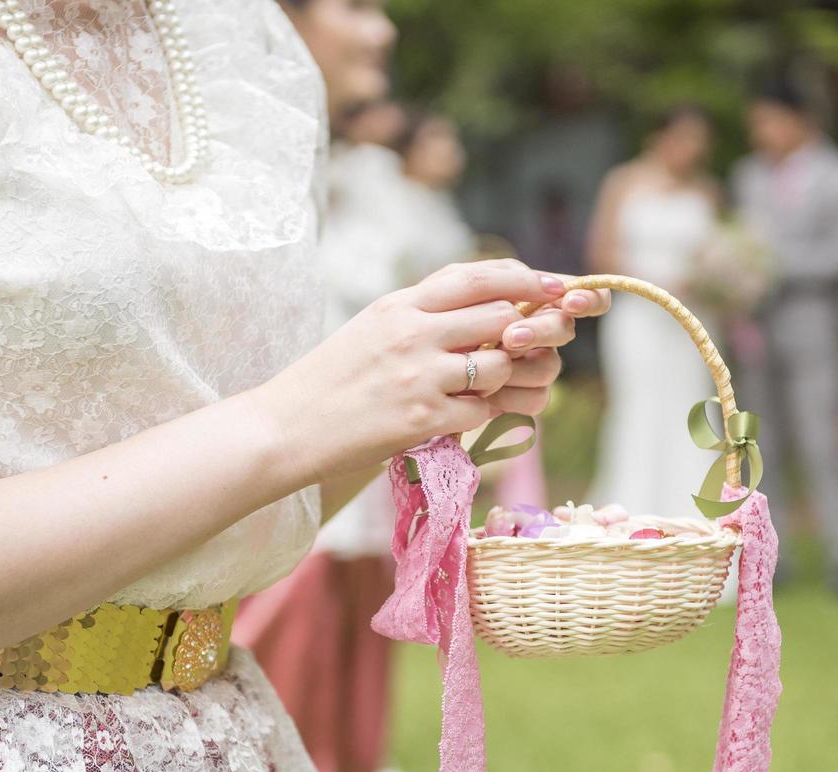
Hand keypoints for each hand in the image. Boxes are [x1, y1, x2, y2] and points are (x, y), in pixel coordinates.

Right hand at [253, 259, 608, 481]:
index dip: (525, 279)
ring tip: (481, 389)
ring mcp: (418, 376)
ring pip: (500, 364)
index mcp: (399, 304)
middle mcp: (411, 332)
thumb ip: (420, 315)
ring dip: (503, 379)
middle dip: (523, 335)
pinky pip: (481, 411)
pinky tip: (457, 418)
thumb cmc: (327, 382)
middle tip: (525, 352)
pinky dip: (479, 415)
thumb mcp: (369, 329)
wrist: (283, 429)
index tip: (555, 287)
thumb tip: (483, 308)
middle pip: (501, 317)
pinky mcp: (420, 419)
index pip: (476, 275)